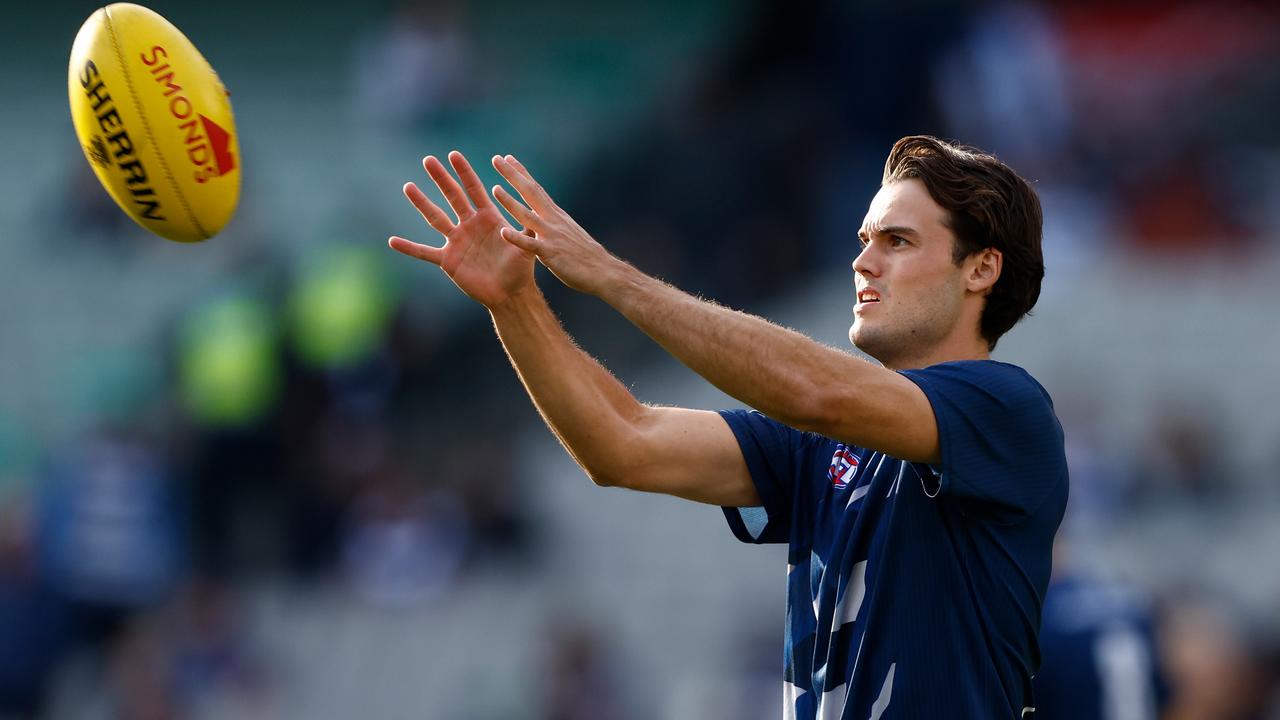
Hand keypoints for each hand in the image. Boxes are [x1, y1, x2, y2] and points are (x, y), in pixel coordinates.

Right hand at [389, 151, 534, 308]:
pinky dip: (409, 248)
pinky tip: (393, 241)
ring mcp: (457, 242)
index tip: (453, 154)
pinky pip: (425, 252)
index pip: (474, 189)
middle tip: (428, 159)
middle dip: (441, 178)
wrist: (510, 293)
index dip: (464, 172)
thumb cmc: (520, 268)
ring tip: (408, 186)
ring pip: (435, 218)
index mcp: (487, 217)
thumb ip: (527, 226)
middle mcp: (469, 225)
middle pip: (452, 197)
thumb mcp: (526, 244)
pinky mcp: (448, 260)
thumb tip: (534, 208)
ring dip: (421, 203)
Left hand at [489, 154, 619, 296]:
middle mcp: (553, 220)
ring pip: (527, 215)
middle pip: (531, 192)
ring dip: (510, 202)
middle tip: (497, 159)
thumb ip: (552, 225)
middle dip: (513, 176)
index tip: (509, 158)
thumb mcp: (567, 233)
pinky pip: (530, 245)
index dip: (522, 173)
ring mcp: (552, 235)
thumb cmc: (585, 255)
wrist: (603, 271)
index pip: (536, 189)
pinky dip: (516, 238)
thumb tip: (540, 220)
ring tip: (494, 188)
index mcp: (556, 215)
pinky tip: (503, 232)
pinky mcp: (551, 253)